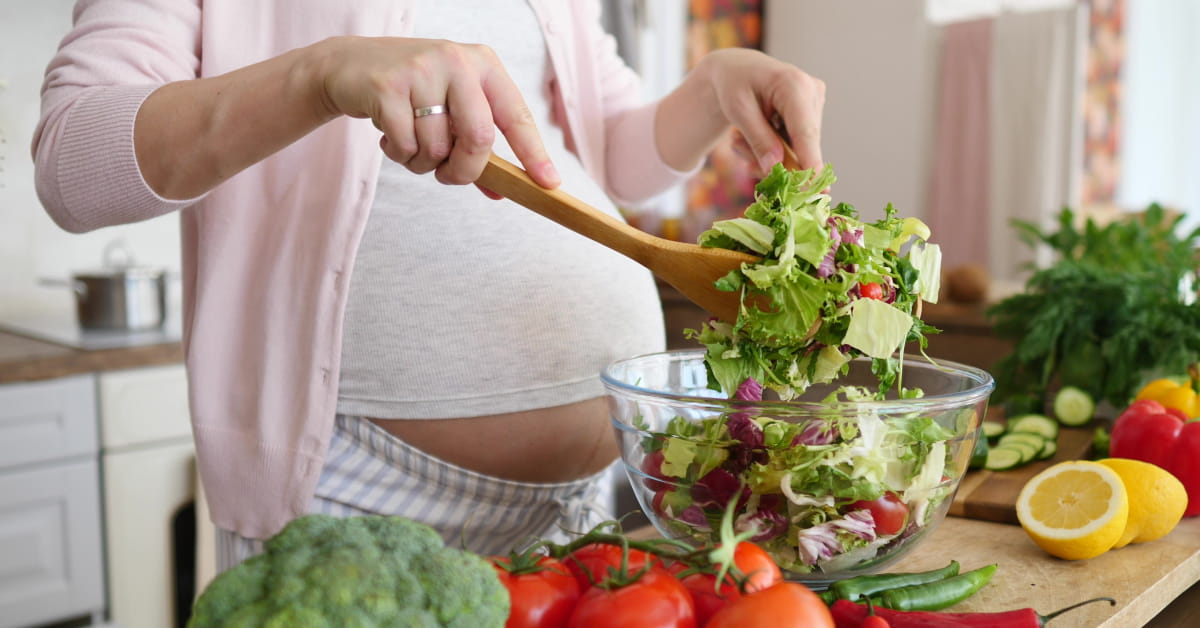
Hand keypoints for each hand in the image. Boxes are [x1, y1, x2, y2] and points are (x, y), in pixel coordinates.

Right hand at [315, 36, 559, 188]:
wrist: (349, 66)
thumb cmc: (412, 93)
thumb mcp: (451, 110)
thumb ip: (475, 147)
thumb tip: (501, 191)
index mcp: (483, 64)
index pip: (516, 115)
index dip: (533, 153)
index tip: (548, 184)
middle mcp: (457, 61)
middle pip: (479, 138)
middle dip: (465, 171)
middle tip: (449, 177)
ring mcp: (421, 70)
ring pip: (437, 148)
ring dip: (423, 163)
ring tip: (410, 142)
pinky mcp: (388, 86)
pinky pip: (405, 145)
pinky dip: (398, 154)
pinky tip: (389, 136)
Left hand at [695, 48, 825, 173]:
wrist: (736, 69)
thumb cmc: (733, 85)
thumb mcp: (738, 111)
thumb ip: (758, 140)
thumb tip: (776, 169)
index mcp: (794, 85)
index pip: (805, 132)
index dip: (810, 163)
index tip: (813, 189)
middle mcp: (812, 91)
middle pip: (804, 144)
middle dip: (778, 161)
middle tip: (749, 165)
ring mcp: (815, 101)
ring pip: (800, 148)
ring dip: (772, 155)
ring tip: (744, 141)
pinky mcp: (813, 112)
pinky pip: (798, 143)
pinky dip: (776, 148)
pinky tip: (756, 138)